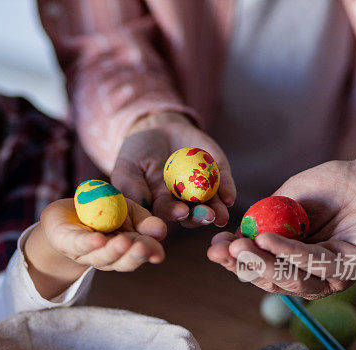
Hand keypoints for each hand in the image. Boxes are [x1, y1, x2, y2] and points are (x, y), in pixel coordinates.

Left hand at [40, 198, 165, 270]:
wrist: (67, 212)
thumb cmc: (102, 212)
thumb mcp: (127, 211)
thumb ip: (143, 220)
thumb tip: (161, 231)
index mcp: (125, 249)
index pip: (139, 254)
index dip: (149, 253)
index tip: (158, 253)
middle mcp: (107, 256)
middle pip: (122, 261)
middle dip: (133, 256)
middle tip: (143, 248)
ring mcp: (86, 253)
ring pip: (101, 257)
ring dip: (113, 251)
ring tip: (124, 241)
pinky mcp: (67, 244)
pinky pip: (79, 245)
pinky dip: (89, 243)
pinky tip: (98, 240)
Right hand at [112, 112, 235, 227]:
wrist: (157, 128)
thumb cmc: (136, 152)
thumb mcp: (126, 168)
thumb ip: (131, 189)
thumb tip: (142, 208)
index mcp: (160, 205)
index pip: (168, 213)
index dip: (175, 213)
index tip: (181, 212)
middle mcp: (183, 201)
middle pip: (193, 213)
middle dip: (200, 215)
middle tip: (208, 215)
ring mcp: (201, 188)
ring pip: (212, 203)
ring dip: (218, 209)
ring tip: (221, 214)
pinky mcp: (216, 172)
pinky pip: (223, 183)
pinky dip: (227, 189)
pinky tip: (229, 197)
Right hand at [207, 143, 355, 297]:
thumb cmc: (334, 186)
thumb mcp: (287, 200)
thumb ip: (265, 220)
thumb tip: (232, 238)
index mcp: (294, 260)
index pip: (260, 269)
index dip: (235, 262)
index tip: (213, 250)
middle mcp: (313, 273)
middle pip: (274, 281)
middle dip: (246, 266)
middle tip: (226, 250)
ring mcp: (335, 274)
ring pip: (294, 281)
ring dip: (264, 265)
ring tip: (243, 246)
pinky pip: (319, 267)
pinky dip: (290, 254)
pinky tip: (268, 240)